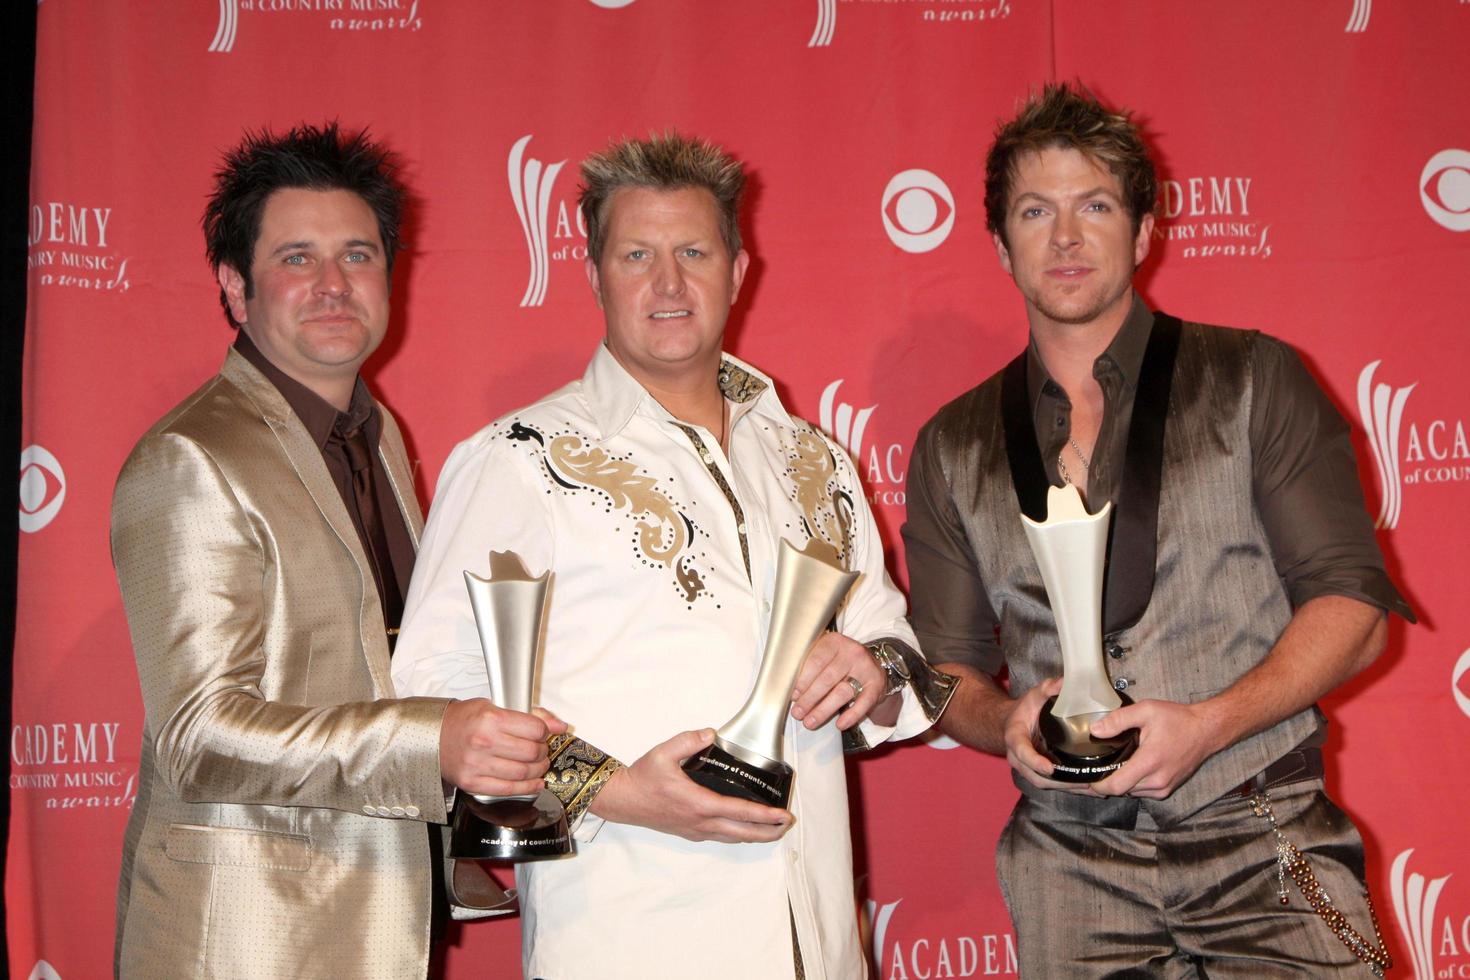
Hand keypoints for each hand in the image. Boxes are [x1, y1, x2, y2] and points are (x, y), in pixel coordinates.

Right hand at [439, 698, 566, 797]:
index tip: (543, 733)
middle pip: (531, 752)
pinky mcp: (472, 783)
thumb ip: (530, 715)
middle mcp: (484, 742)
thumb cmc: (463, 720)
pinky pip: (508, 790)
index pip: (535, 729)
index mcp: (491, 718)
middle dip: (542, 752)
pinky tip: (534, 783)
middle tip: (541, 750)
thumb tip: (559, 726)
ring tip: (538, 765)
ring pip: (523, 772)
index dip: (545, 732)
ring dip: (538, 770)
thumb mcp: (495, 706)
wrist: (433, 736)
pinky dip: (527, 788)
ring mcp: (477, 765)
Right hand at [589, 729, 792, 842]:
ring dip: (756, 835)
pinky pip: (722, 837)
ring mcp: (696, 830)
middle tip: (786, 824)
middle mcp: (701, 822)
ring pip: (733, 838)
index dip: (764, 815)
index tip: (782, 815)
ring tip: (773, 828)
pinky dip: (739, 834)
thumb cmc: (643, 778)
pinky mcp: (691, 833)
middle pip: (743, 833)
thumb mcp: (663, 753)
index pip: (740, 811)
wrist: (624, 800)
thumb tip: (710, 733)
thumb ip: (688, 740)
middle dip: (768, 831)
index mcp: (699, 803)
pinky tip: (745, 827)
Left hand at [789, 632, 895, 730]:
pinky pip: (863, 703)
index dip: (803, 680)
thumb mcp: (825, 655)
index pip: (816, 660)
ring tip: (810, 721)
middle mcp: (852, 653)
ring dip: (824, 710)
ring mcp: (866, 669)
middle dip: (809, 698)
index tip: (793, 695)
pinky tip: (839, 724)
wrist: (873, 665)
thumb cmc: (840, 662)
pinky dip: (851, 715)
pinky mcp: (876, 686)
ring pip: (842, 692)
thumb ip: (808, 665)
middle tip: (797, 713)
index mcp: (835, 642)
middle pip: (827, 679)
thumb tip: (787, 687)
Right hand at [1002, 678, 1113, 795]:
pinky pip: (1050, 784)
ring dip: (1066, 788)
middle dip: (1058, 782)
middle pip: (1035, 775)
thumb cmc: (1025, 709)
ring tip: (1090, 787)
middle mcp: (1018, 758)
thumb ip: (1048, 688)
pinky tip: (1087, 787)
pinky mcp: (1036, 773)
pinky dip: (1068, 787)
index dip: (1035, 761)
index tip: (1050, 768)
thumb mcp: (1034, 695)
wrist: (1012, 723)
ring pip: (1043, 783)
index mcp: (1015, 738)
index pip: (1022, 752)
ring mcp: (1026, 768)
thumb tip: (1065, 683)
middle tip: (1082, 782)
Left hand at [1089, 699, 1218, 798]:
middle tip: (1087, 774)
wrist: (1206, 730)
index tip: (1083, 780)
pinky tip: (1124, 771)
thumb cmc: (1178, 720)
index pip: (1116, 786)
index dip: (1096, 786)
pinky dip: (1131, 784)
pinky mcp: (1168, 789)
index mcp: (1149, 763)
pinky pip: (1142, 792)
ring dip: (1119, 784)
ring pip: (1131, 792)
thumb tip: (1095, 730)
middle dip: (1103, 785)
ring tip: (1105, 770)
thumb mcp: (1146, 710)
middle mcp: (1156, 781)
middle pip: (1121, 791)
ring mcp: (1164, 787)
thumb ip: (1118, 720)